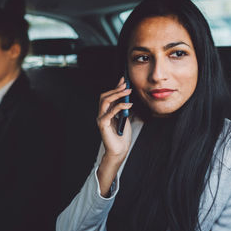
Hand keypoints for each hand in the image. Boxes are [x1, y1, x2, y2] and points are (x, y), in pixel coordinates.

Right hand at [96, 77, 132, 196]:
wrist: (119, 151)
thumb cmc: (122, 137)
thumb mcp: (125, 118)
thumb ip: (124, 108)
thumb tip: (128, 96)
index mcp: (106, 112)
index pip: (109, 96)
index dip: (116, 87)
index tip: (124, 79)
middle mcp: (101, 114)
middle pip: (105, 96)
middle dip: (116, 89)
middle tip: (126, 84)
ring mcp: (100, 118)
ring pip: (105, 101)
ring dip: (117, 94)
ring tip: (128, 91)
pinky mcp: (102, 124)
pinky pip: (110, 112)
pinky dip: (120, 107)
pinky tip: (129, 105)